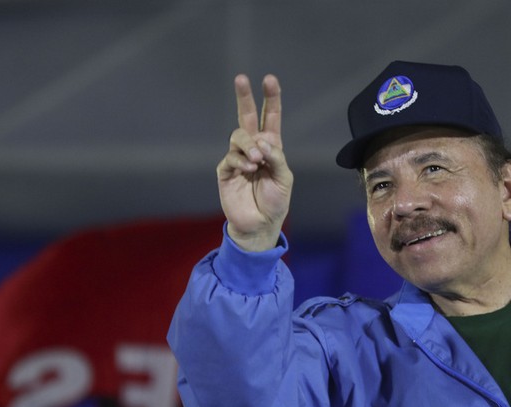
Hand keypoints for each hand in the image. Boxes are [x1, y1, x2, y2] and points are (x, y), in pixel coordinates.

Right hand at [217, 74, 292, 250]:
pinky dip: (241, 161)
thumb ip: (276, 158)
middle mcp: (254, 148)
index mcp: (271, 147)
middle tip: (241, 78)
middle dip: (244, 97)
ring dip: (249, 145)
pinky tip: (249, 170)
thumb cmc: (275, 202)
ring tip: (257, 161)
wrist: (259, 224)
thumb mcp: (284, 178)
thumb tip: (262, 142)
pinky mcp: (226, 170)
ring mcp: (238, 158)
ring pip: (238, 136)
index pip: (270, 118)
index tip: (269, 79)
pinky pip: (231, 157)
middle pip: (246, 117)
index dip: (271, 99)